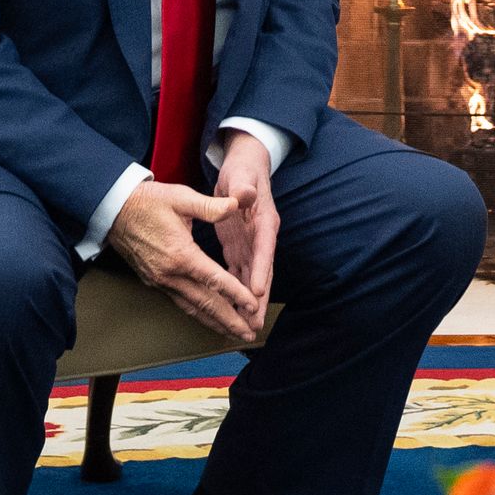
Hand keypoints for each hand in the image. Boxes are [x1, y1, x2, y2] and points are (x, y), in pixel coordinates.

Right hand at [108, 176, 264, 344]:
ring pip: (192, 308)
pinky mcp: (155, 282)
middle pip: (205, 304)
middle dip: (229, 321)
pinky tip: (209, 318)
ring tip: (234, 334)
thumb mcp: (181, 197)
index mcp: (181, 254)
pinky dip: (198, 314)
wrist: (114, 211)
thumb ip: (211, 206)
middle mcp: (170, 274)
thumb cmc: (149, 202)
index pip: (214, 280)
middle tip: (249, 335)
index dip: (236, 294)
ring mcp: (161, 281)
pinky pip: (181, 303)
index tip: (254, 307)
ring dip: (215, 323)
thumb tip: (237, 204)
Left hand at [211, 130, 279, 314]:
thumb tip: (246, 195)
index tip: (255, 292)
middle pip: (262, 272)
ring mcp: (252, 245)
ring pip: (251, 278)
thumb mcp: (242, 174)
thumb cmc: (243, 170)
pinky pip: (239, 273)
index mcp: (264, 221)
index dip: (261, 271)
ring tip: (245, 326)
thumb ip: (243, 187)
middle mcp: (262, 238)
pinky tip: (230, 309)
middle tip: (253, 323)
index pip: (264, 249)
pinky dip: (236, 291)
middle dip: (258, 299)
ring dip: (248, 302)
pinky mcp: (240, 248)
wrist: (245, 168)